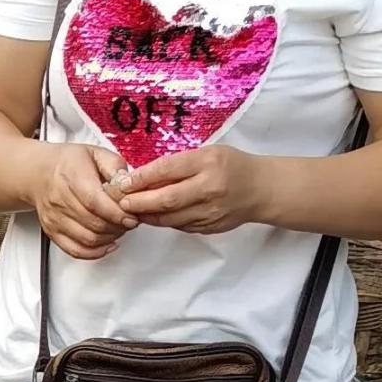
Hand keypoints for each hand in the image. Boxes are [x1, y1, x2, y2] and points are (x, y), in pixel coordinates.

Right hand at [27, 140, 133, 260]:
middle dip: (118, 226)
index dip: (116, 212)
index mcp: (71, 176)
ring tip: (119, 228)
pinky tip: (107, 244)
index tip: (131, 215)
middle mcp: (59, 199)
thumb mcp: (95, 152)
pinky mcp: (52, 232)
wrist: (39, 173)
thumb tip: (128, 184)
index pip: (95, 201)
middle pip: (93, 223)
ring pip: (88, 239)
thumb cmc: (69, 163)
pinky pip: (75, 250)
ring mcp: (54, 218)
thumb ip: (114, 166)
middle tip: (129, 220)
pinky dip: (95, 252)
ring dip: (109, 238)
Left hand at [115, 142, 272, 232]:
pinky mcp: (209, 227)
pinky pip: (179, 226)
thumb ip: (178, 164)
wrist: (259, 189)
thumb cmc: (230, 166)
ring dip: (147, 215)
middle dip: (139, 202)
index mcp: (208, 163)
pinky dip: (163, 221)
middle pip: (166, 199)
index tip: (124, 182)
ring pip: (169, 218)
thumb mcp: (206, 154)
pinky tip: (153, 215)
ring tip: (132, 211)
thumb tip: (142, 177)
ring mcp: (210, 212)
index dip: (142, 178)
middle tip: (122, 202)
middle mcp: (209, 188)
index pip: (168, 169)